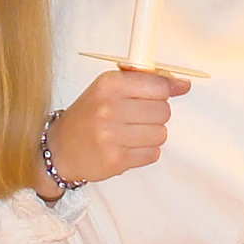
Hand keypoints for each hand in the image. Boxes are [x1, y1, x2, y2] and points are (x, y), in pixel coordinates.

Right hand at [36, 69, 191, 198]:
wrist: (60, 149)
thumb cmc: (88, 116)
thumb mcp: (108, 89)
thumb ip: (145, 82)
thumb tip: (183, 85)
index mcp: (108, 85)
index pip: (158, 86)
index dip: (162, 93)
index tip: (155, 97)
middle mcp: (109, 108)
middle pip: (163, 111)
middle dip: (155, 115)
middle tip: (136, 118)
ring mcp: (112, 136)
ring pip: (161, 134)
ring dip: (151, 135)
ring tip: (131, 134)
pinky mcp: (116, 160)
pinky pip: (152, 154)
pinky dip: (145, 152)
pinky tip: (127, 147)